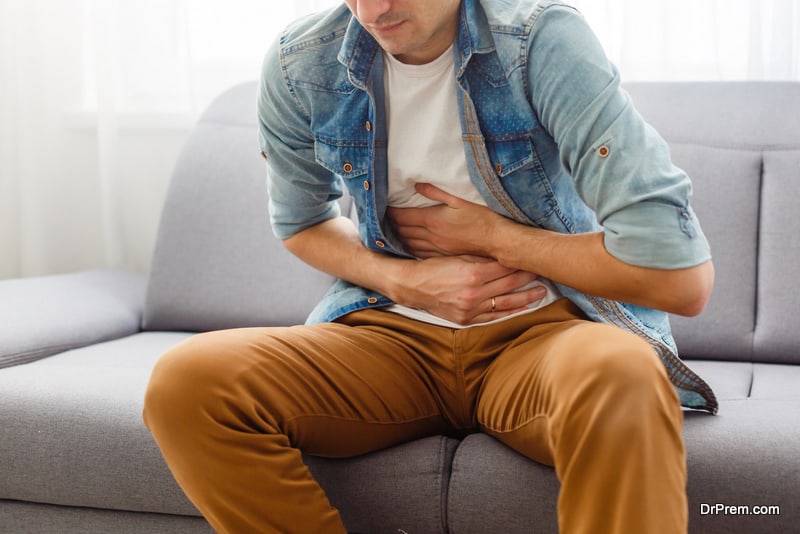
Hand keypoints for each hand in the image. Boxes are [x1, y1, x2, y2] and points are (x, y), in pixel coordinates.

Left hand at [388, 183, 503, 258]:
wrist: (496, 240)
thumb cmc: (481, 218)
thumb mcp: (459, 200)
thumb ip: (436, 193)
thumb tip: (417, 186)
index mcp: (432, 219)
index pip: (403, 216)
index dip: (390, 212)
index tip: (383, 207)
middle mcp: (430, 235)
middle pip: (402, 230)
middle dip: (390, 224)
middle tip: (383, 218)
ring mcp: (435, 247)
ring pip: (408, 243)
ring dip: (398, 237)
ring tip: (391, 231)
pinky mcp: (442, 255)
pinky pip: (419, 253)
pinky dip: (409, 248)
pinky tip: (407, 245)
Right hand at [393, 255, 547, 324]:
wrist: (413, 286)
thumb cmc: (434, 267)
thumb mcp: (456, 256)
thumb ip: (480, 257)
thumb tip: (503, 255)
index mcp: (472, 273)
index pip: (505, 267)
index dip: (521, 262)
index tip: (533, 258)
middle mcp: (474, 293)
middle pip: (509, 284)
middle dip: (528, 278)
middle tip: (543, 272)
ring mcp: (471, 308)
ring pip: (505, 304)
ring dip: (525, 298)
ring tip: (541, 293)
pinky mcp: (466, 319)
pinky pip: (492, 318)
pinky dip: (508, 313)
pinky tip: (521, 309)